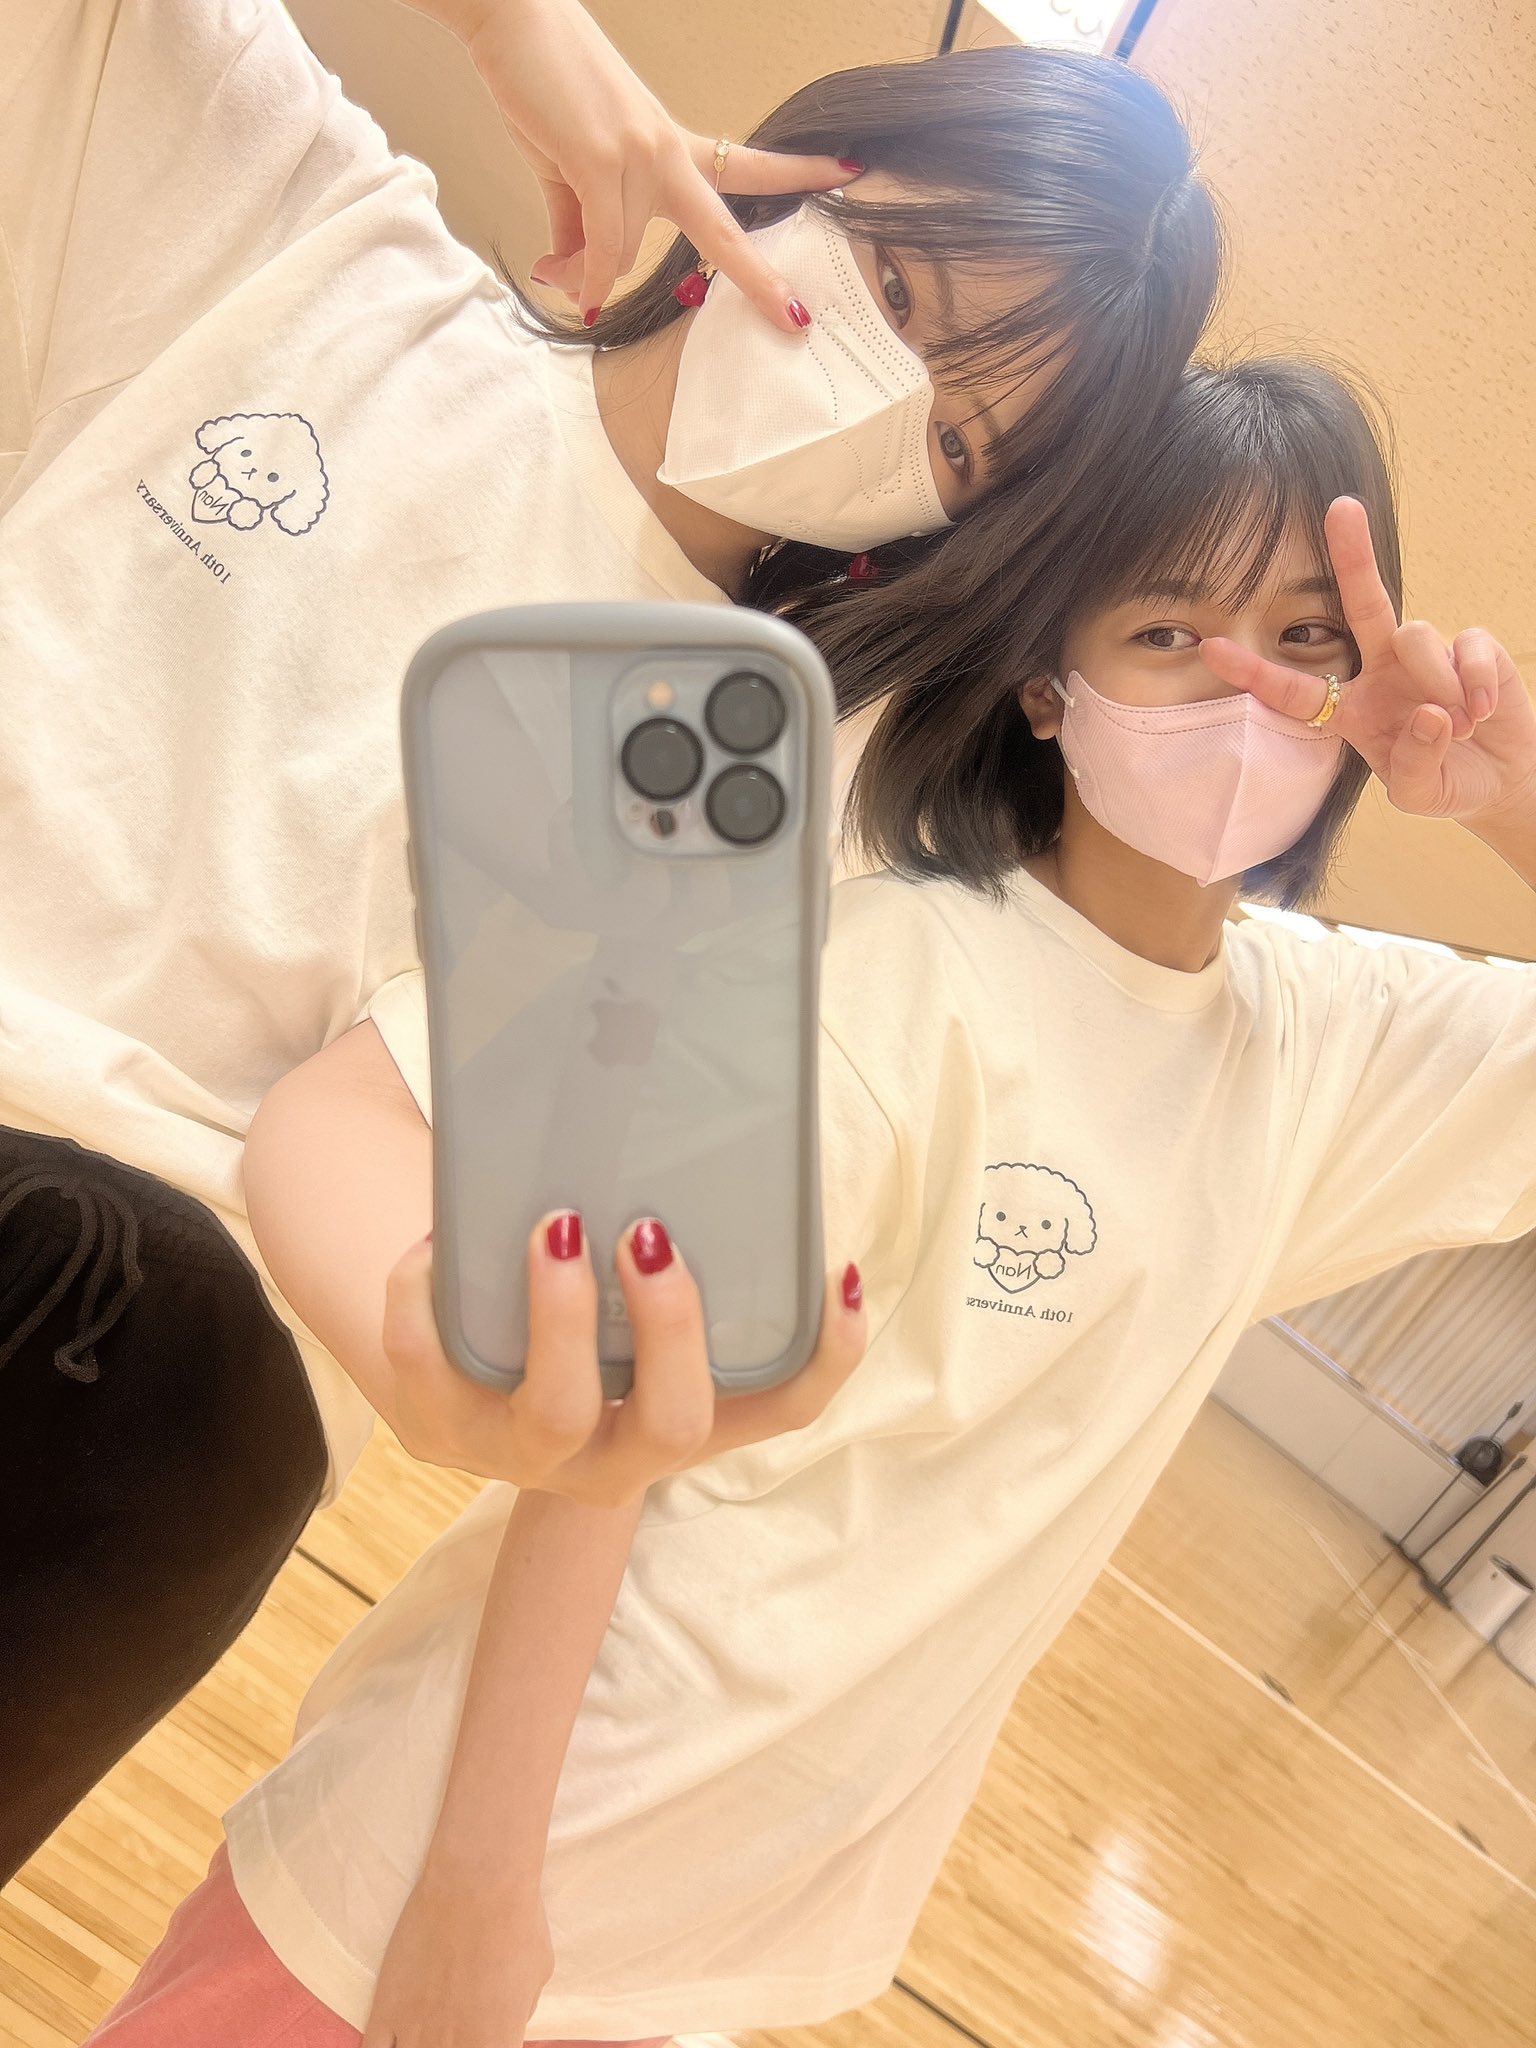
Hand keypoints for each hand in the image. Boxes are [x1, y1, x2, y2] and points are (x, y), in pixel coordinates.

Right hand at [361, 1862, 551, 2047]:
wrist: (475, 1882)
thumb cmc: (517, 1920)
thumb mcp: (537, 1973)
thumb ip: (520, 2011)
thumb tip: (508, 2018)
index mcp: (497, 2044)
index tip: (482, 2037)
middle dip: (452, 2047)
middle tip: (453, 2029)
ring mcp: (416, 2034)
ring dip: (419, 2047)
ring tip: (429, 2030)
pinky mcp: (386, 2010)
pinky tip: (393, 2040)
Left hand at [381, 1220, 866, 1503]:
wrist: (449, 1373)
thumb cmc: (571, 1312)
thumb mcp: (627, 1301)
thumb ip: (673, 1236)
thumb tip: (705, 1097)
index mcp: (680, 1420)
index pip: (783, 1411)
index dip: (828, 1357)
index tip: (839, 1272)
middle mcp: (613, 1458)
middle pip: (674, 1423)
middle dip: (672, 1328)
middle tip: (647, 1232)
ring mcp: (521, 1454)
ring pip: (558, 1416)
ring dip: (562, 1316)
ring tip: (554, 1223)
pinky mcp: (436, 1433)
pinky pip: (430, 1372)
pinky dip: (428, 1300)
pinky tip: (436, 1242)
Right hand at [418, 0, 853, 328]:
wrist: (509, 18)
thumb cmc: (541, 85)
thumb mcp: (569, 165)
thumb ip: (580, 225)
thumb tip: (574, 275)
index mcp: (670, 146)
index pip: (744, 165)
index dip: (794, 174)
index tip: (845, 172)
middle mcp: (665, 152)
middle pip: (721, 228)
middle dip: (760, 279)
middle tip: (797, 322)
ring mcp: (638, 155)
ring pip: (625, 250)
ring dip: (585, 273)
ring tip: (550, 267)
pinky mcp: (601, 158)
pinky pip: (603, 245)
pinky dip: (585, 275)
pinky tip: (566, 282)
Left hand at [1198, 496, 1535, 824]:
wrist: (1503, 780)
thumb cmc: (1447, 782)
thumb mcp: (1419, 794)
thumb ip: (1414, 765)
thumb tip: (1430, 713)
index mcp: (1351, 710)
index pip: (1295, 692)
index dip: (1255, 672)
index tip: (1211, 648)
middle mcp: (1382, 671)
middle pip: (1360, 605)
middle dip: (1351, 555)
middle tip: (1340, 507)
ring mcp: (1426, 656)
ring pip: (1414, 635)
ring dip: (1437, 685)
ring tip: (1460, 727)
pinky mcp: (1472, 648)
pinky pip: (1466, 647)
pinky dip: (1475, 683)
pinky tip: (1483, 712)